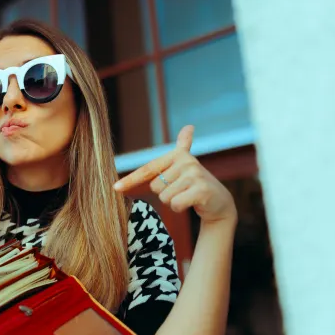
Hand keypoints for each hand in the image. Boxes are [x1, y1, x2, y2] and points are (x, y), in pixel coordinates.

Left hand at [113, 125, 236, 223]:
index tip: (115, 188)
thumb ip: (183, 146)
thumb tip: (189, 127)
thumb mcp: (184, 166)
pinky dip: (180, 208)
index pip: (148, 169)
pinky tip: (192, 202)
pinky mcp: (201, 190)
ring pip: (165, 197)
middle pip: (155, 187)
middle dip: (165, 194)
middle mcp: (186, 161)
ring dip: (173, 202)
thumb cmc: (194, 184)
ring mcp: (195, 175)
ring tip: (187, 196)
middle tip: (182, 190)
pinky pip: (175, 204)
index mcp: (177, 155)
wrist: (219, 202)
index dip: (131, 180)